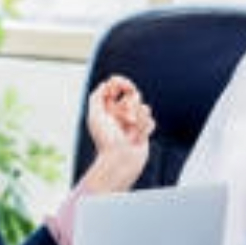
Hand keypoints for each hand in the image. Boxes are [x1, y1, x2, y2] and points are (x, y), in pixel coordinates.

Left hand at [79, 75, 154, 193]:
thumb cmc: (106, 141)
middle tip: (126, 115)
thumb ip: (97, 97)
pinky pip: (150, 121)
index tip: (123, 84)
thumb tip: (105, 84)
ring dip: (138, 118)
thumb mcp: (95, 116)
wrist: (120, 161)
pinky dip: (144, 128)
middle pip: (133, 94)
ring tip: (131, 130)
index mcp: (107, 108)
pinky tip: (138, 138)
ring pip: (144, 107)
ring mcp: (133, 122)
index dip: (120, 82)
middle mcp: (120, 114)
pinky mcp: (144, 131)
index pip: (116, 87)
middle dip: (131, 103)